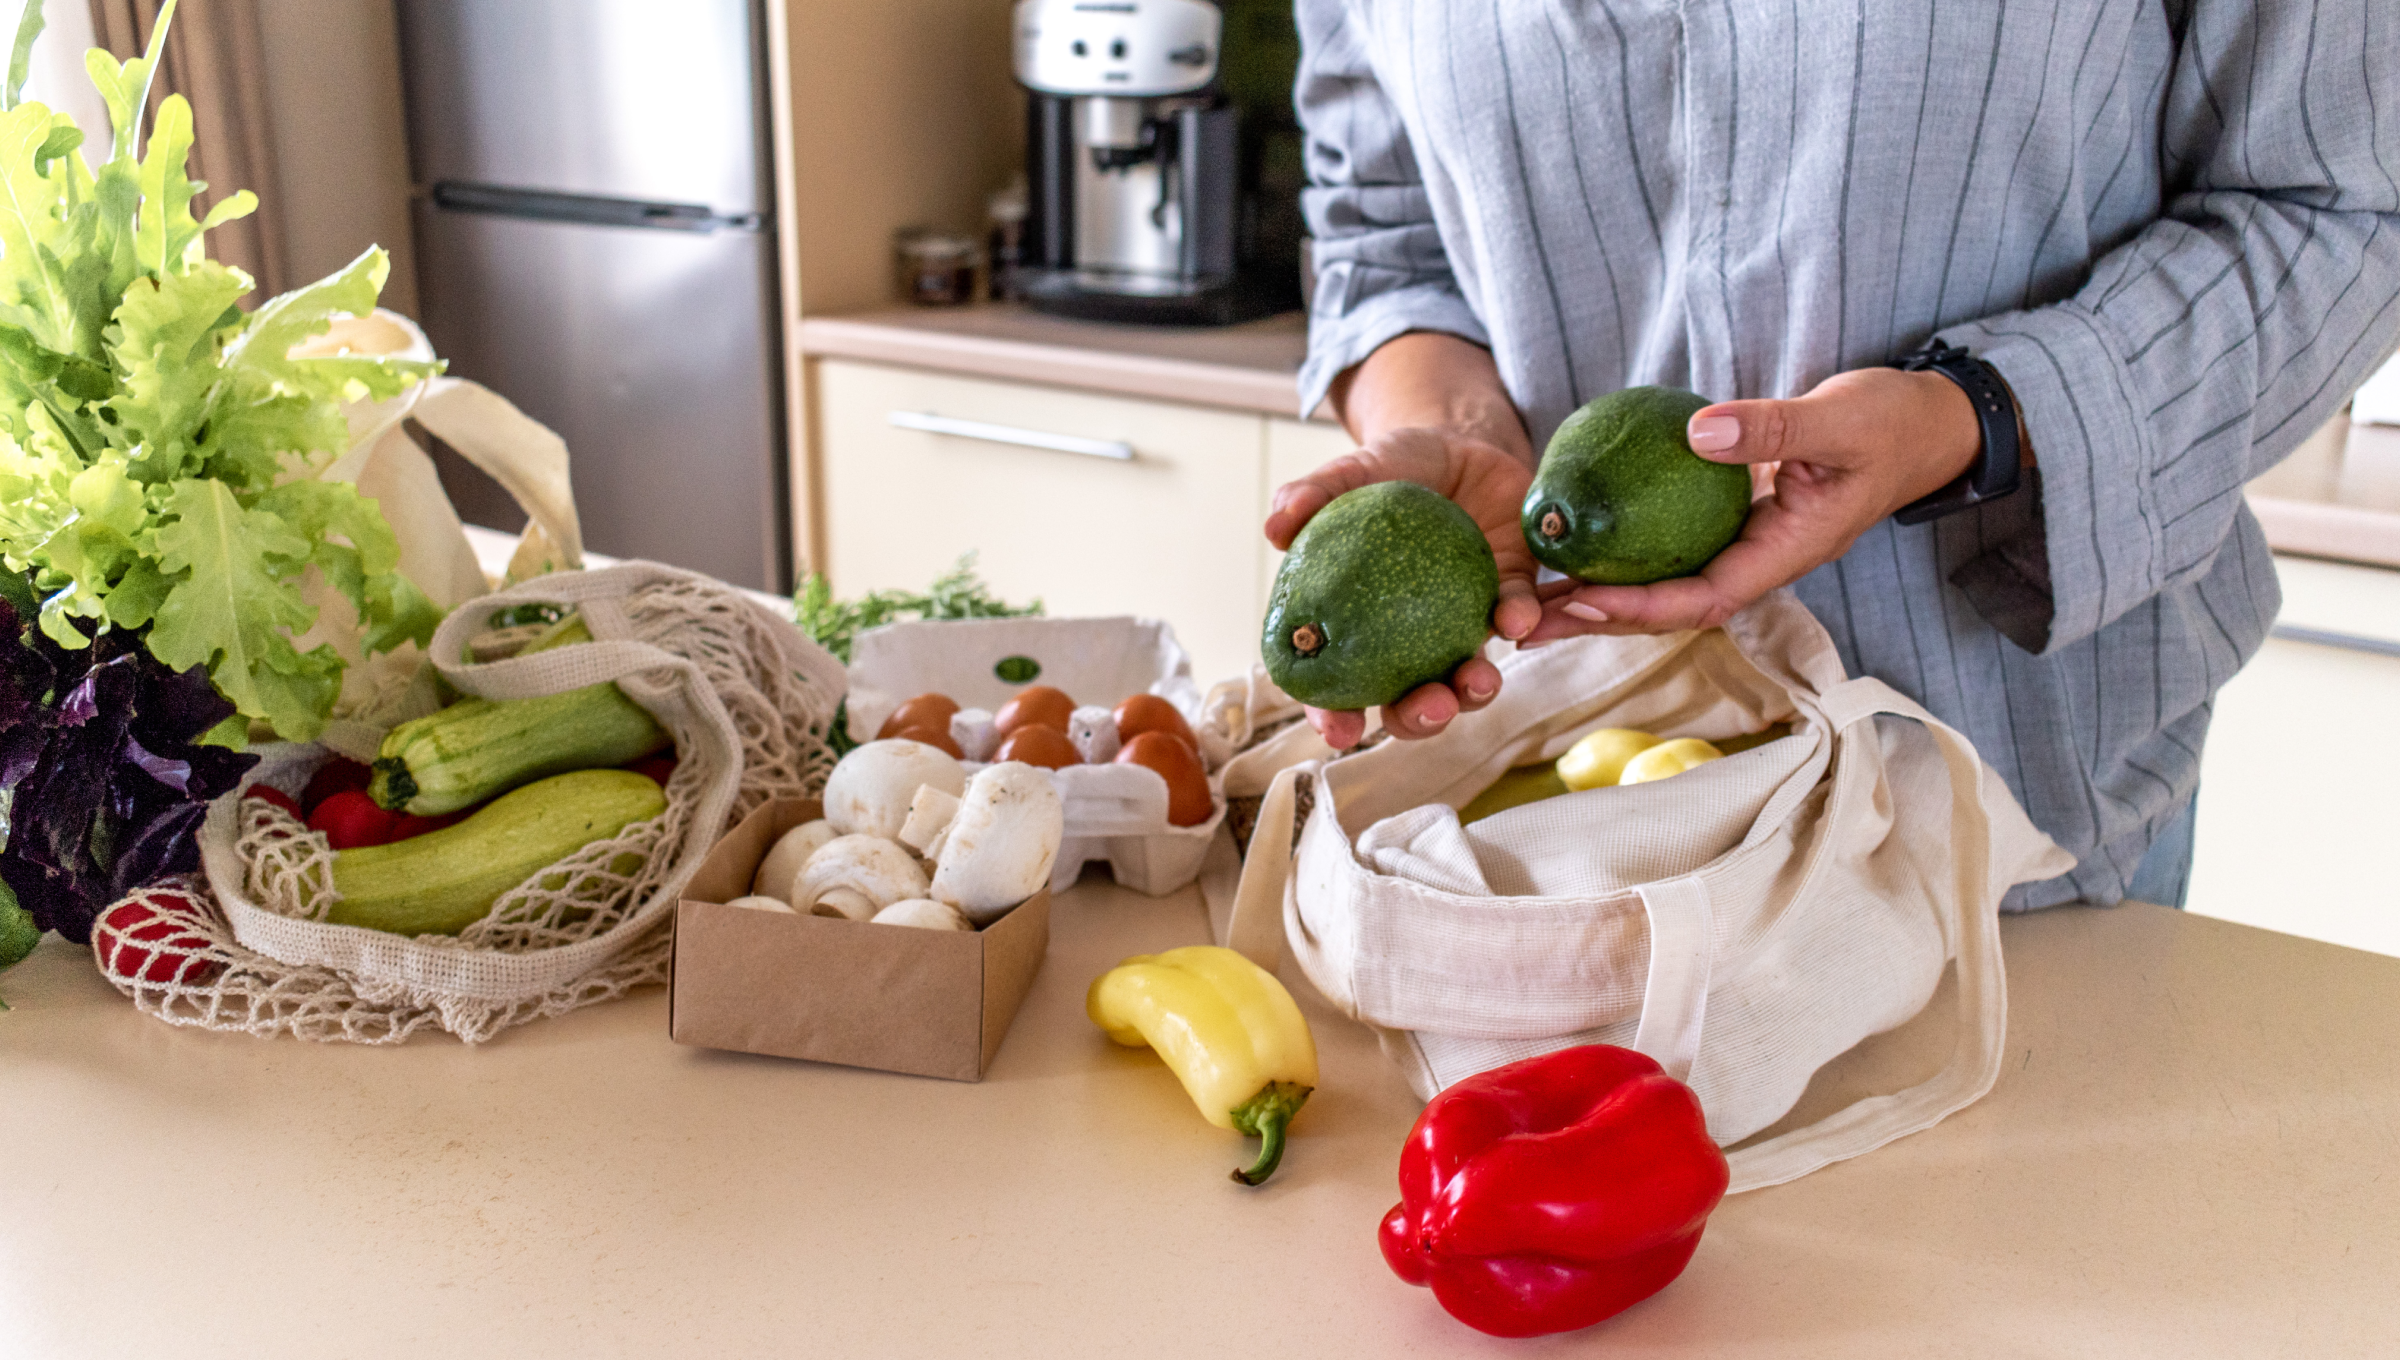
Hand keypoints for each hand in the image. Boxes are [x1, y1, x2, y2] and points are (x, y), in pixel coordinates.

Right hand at [1267, 428, 1541, 749]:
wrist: (1462, 441)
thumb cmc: (1395, 468)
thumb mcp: (1353, 473)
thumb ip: (1314, 493)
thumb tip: (1274, 526)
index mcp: (1359, 622)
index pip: (1335, 684)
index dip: (1333, 715)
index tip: (1340, 730)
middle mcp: (1409, 638)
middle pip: (1408, 700)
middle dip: (1418, 719)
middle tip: (1428, 706)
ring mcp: (1460, 624)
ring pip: (1466, 678)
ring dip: (1472, 691)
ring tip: (1479, 680)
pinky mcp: (1509, 595)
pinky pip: (1517, 617)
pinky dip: (1518, 622)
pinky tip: (1515, 618)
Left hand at [1527, 367, 1986, 640]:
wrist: (1926, 424)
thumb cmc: (1891, 423)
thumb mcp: (1839, 419)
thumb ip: (1774, 426)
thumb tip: (1698, 432)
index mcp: (1786, 553)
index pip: (1702, 598)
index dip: (1640, 608)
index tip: (1581, 604)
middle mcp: (1759, 561)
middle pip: (1668, 607)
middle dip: (1598, 619)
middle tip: (1523, 623)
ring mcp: (1744, 546)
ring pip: (1664, 584)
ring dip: (1600, 596)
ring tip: (1530, 601)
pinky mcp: (1732, 523)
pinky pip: (1671, 550)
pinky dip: (1624, 555)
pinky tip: (1575, 546)